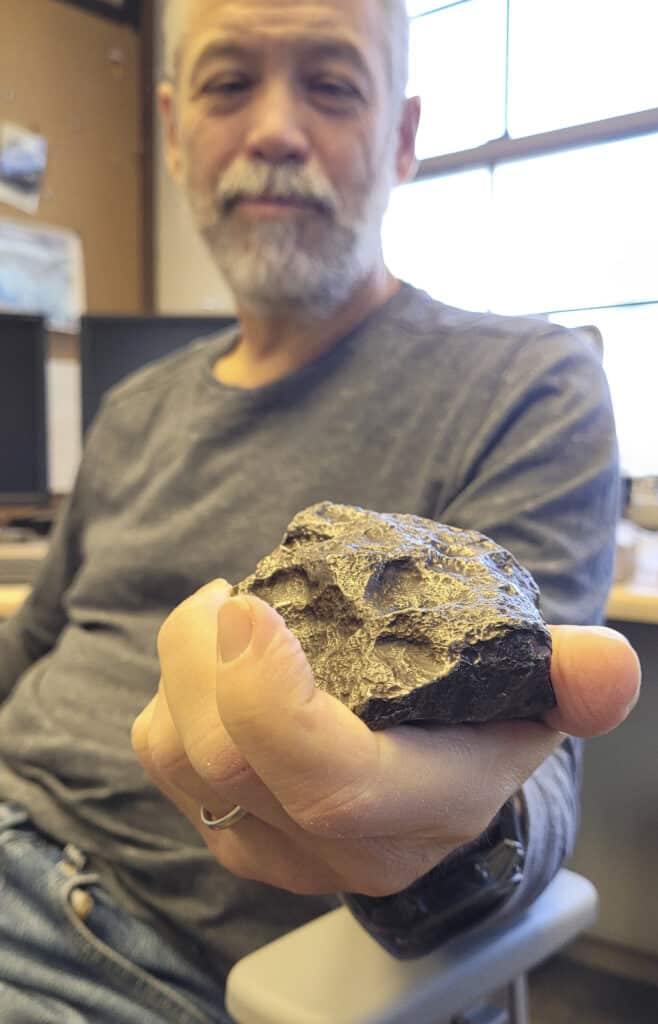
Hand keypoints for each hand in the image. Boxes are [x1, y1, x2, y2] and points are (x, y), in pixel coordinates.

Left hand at [132, 580, 639, 896]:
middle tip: (226, 593)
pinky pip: (165, 761)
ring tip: (216, 612)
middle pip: (230, 767)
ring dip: (178, 671)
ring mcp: (275, 847)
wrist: (435, 784)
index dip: (276, 701)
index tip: (252, 607)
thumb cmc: (481, 724)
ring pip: (180, 762)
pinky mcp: (229, 832)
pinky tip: (207, 656)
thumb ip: (575, 679)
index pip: (334, 786)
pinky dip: (170, 696)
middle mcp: (340, 847)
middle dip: (201, 661)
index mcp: (420, 811)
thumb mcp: (535, 695)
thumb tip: (604, 663)